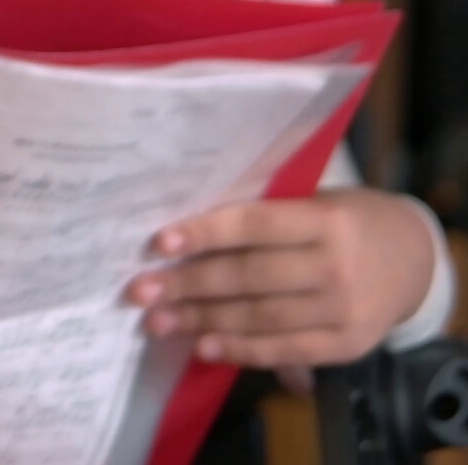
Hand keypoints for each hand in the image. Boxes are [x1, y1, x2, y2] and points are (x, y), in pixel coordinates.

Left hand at [128, 188, 436, 367]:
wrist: (412, 258)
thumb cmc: (344, 221)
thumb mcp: (313, 204)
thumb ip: (262, 218)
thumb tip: (184, 235)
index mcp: (326, 220)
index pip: (255, 225)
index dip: (205, 233)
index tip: (158, 243)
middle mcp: (337, 266)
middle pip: (250, 276)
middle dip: (188, 285)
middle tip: (140, 291)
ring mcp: (345, 310)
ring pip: (261, 317)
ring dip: (202, 320)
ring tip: (159, 321)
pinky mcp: (348, 344)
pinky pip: (286, 350)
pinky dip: (241, 350)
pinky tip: (203, 345)